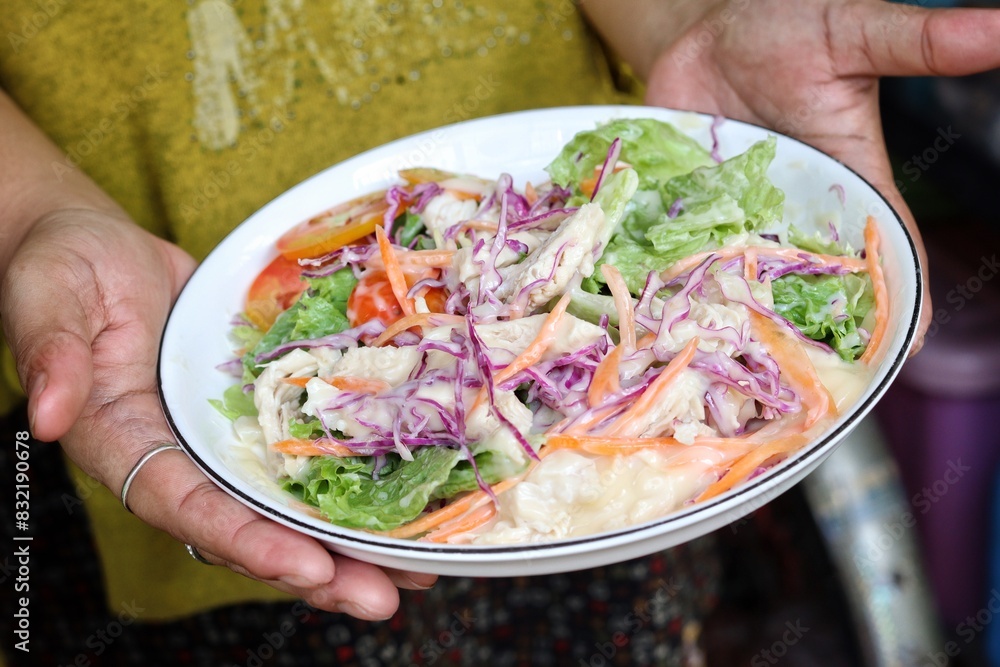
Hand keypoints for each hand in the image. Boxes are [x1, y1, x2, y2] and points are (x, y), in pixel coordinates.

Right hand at [1, 208, 434, 617]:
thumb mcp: (49, 298)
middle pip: (248, 528)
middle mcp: (178, 456)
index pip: (184, 506)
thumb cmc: (64, 267)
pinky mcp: (256, 413)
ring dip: (348, 544)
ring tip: (416, 571)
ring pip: (285, 505)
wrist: (100, 248)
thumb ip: (51, 354)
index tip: (308, 568)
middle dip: (315, 570)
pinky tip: (408, 502)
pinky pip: (303, 457)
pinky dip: (351, 484)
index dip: (245, 541)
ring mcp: (221, 439)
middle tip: (383, 600)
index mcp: (123, 442)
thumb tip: (46, 414)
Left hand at [644, 0, 999, 353]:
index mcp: (848, 181)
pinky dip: (670, 283)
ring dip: (735, 319)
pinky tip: (659, 320)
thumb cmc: (790, 25)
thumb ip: (917, 43)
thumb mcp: (854, 33)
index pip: (882, 249)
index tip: (898, 357)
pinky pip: (680, 255)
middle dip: (806, 333)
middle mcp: (794, 213)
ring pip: (742, 283)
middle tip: (796, 386)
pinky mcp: (685, 212)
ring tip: (724, 367)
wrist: (707, 23)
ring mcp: (737, 217)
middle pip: (808, 287)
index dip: (896, 303)